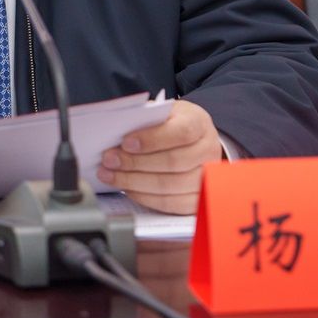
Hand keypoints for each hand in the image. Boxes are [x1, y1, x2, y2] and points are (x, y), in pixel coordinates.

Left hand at [96, 99, 221, 213]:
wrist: (192, 140)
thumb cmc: (172, 125)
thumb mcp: (161, 113)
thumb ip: (144, 120)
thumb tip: (115, 131)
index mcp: (199, 123)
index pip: (181, 132)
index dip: (152, 139)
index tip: (125, 143)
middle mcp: (208, 150)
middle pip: (174, 162)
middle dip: (136, 163)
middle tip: (109, 161)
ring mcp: (207, 176)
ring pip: (171, 186)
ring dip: (135, 182)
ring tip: (111, 176)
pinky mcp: (199, 198)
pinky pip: (172, 204)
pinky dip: (146, 198)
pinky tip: (128, 189)